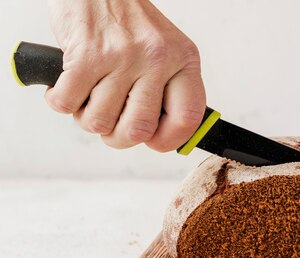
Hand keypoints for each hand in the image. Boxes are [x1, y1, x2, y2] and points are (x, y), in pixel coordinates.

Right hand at [46, 0, 205, 150]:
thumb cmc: (128, 22)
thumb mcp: (166, 50)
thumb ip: (169, 90)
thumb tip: (164, 138)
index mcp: (184, 60)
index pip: (187, 119)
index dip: (167, 140)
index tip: (153, 141)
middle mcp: (157, 59)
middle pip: (139, 130)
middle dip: (118, 138)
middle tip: (111, 125)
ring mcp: (122, 57)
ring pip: (100, 122)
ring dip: (87, 117)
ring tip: (89, 96)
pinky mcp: (87, 54)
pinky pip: (68, 104)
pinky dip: (60, 102)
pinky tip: (65, 87)